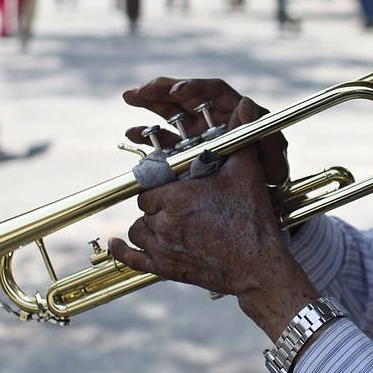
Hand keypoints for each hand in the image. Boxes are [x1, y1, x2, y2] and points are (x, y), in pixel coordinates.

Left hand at [108, 149, 318, 337]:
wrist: (257, 266)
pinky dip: (122, 251)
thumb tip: (246, 104)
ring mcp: (162, 248)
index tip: (177, 186)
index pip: (151, 185)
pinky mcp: (165, 269)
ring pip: (139, 230)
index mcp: (177, 196)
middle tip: (181, 205)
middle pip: (146, 206)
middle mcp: (164, 222)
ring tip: (170, 223)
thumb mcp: (246, 173)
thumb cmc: (252, 218)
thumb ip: (241, 137)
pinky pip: (133, 259)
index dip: (163, 185)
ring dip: (150, 225)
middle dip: (159, 204)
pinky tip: (114, 244)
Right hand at [121, 77, 288, 183]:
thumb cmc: (271, 170)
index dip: (194, 87)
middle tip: (140, 89)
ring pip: (171, 111)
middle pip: (185, 95)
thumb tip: (245, 104)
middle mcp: (213, 117)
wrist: (262, 196)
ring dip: (149, 102)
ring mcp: (197, 132)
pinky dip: (148, 134)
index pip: (212, 91)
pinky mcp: (185, 149)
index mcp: (234, 111)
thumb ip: (260, 131)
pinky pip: (164, 139)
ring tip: (130, 96)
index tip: (177, 92)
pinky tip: (132, 134)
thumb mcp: (273, 154)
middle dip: (162, 89)